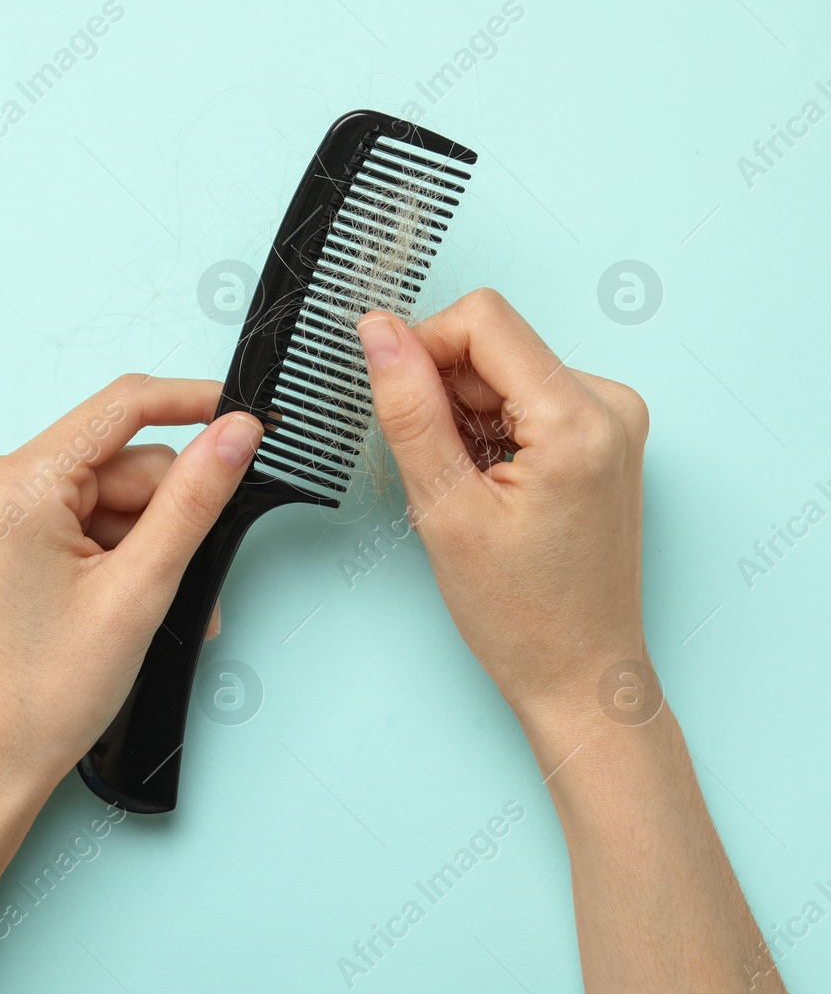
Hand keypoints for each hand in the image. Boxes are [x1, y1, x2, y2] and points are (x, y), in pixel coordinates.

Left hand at [0, 374, 264, 795]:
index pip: (123, 407)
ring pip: (113, 496)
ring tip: (154, 610)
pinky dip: (123, 557)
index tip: (247, 421)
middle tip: (188, 580)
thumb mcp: (138, 591)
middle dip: (169, 516)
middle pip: (124, 462)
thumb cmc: (41, 695)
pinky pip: (88, 521)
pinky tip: (131, 604)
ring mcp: (0, 511)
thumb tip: (235, 433)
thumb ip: (193, 502)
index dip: (194, 404)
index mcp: (18, 483)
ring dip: (150, 546)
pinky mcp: (9, 537)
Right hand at [355, 289, 649, 730]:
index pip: (483, 320)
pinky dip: (490, 431)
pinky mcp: (604, 435)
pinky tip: (489, 487)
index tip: (394, 399)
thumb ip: (409, 409)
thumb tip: (379, 334)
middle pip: (494, 345)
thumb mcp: (444, 508)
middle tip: (436, 469)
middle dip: (444, 394)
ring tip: (466, 489)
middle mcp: (611, 406)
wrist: (579, 673)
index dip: (422, 348)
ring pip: (504, 371)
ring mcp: (614, 419)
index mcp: (580, 419)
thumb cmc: (522, 614)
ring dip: (465, 417)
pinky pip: (526, 396)